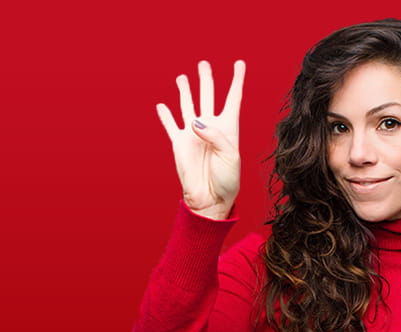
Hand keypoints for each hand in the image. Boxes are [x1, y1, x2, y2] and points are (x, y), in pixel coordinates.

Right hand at [156, 60, 244, 219]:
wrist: (211, 198)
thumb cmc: (227, 179)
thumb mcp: (230, 155)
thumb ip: (214, 135)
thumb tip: (194, 121)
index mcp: (228, 127)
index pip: (233, 98)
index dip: (236, 80)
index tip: (239, 63)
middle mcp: (210, 127)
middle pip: (208, 96)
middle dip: (206, 79)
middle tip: (203, 64)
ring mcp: (193, 134)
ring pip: (188, 105)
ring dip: (186, 91)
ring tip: (182, 77)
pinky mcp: (179, 143)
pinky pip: (170, 125)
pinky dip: (165, 115)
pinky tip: (162, 106)